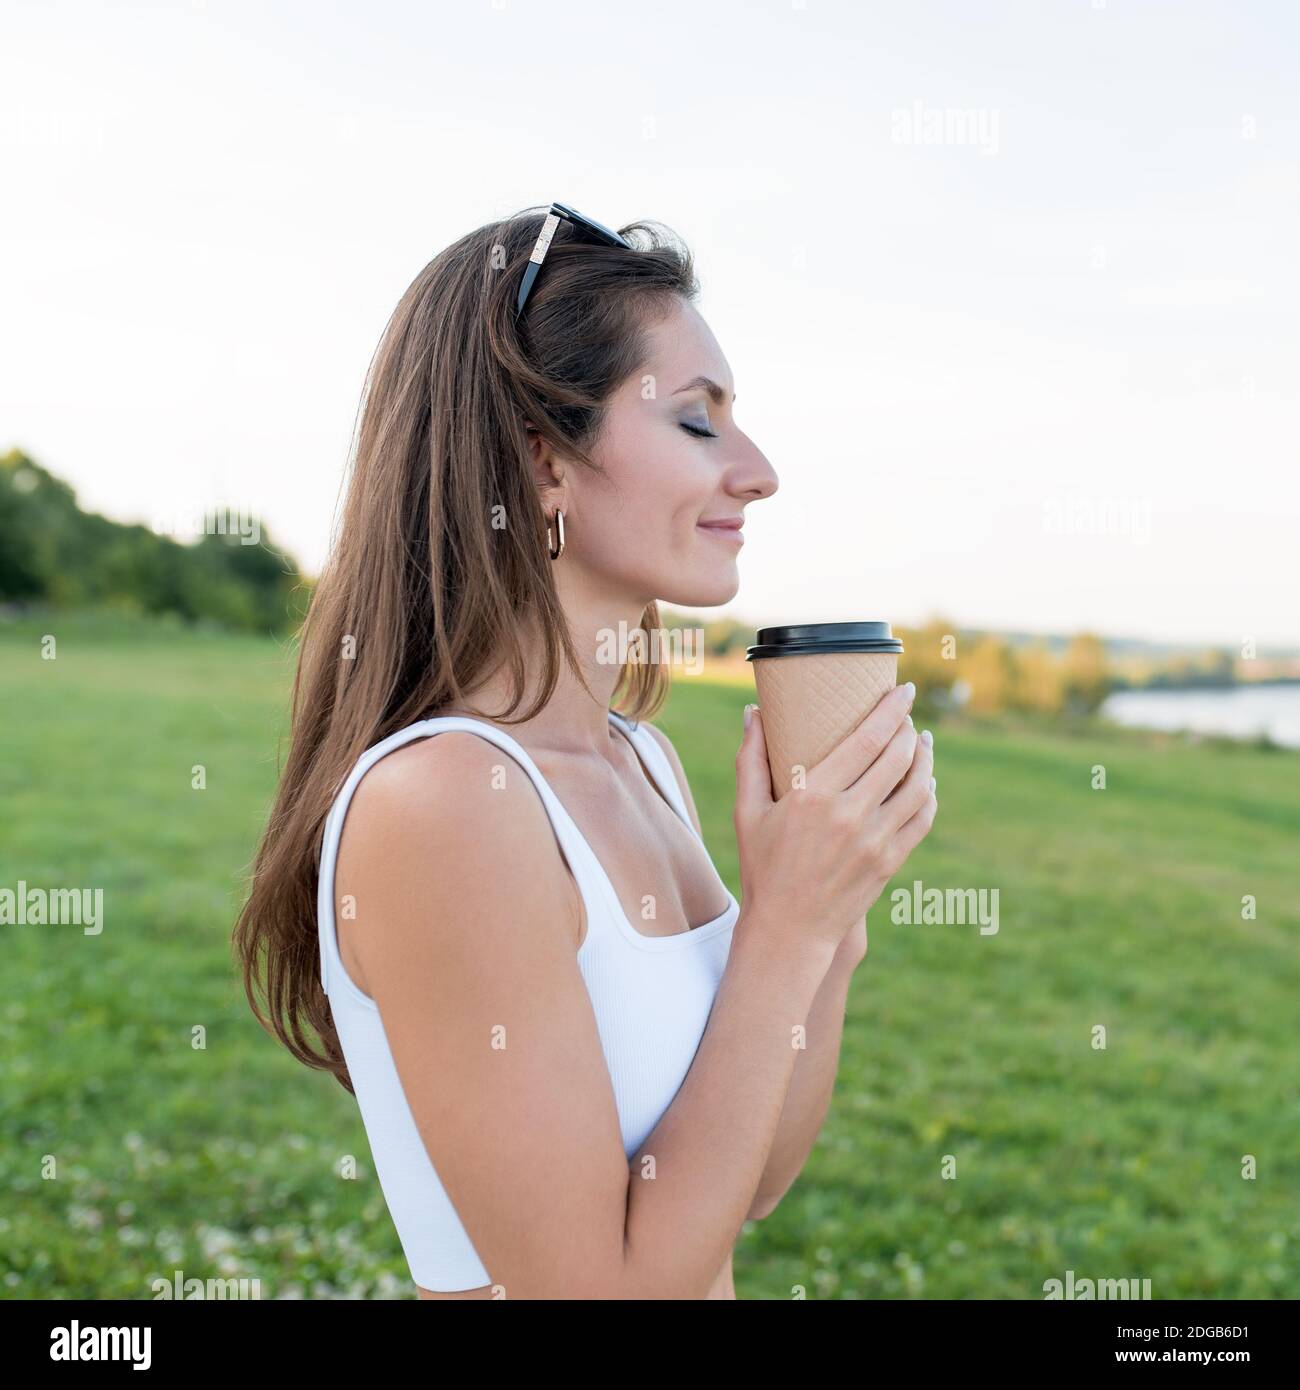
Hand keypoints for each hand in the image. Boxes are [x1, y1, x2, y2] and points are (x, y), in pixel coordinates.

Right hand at [733, 682, 937, 958]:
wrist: (789, 930)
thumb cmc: (763, 866)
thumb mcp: (748, 812)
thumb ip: (750, 759)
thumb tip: (752, 713)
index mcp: (814, 796)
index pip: (868, 739)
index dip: (893, 710)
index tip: (905, 690)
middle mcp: (849, 815)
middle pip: (898, 756)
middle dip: (909, 728)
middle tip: (908, 715)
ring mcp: (875, 841)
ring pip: (919, 787)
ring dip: (926, 758)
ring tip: (922, 743)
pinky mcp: (890, 862)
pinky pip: (922, 818)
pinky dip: (929, 795)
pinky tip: (925, 783)